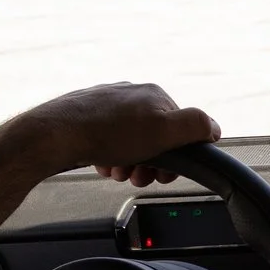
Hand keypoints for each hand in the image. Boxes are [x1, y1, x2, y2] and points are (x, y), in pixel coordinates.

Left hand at [0, 82, 219, 186]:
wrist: (55, 135)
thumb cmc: (107, 134)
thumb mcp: (164, 131)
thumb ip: (196, 126)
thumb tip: (214, 127)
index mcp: (154, 95)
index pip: (179, 129)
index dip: (175, 156)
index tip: (163, 173)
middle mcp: (131, 94)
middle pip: (154, 136)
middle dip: (150, 161)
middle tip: (138, 175)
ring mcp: (106, 103)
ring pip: (129, 141)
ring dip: (128, 162)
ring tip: (117, 171)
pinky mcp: (86, 115)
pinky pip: (107, 140)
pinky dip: (108, 156)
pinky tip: (102, 164)